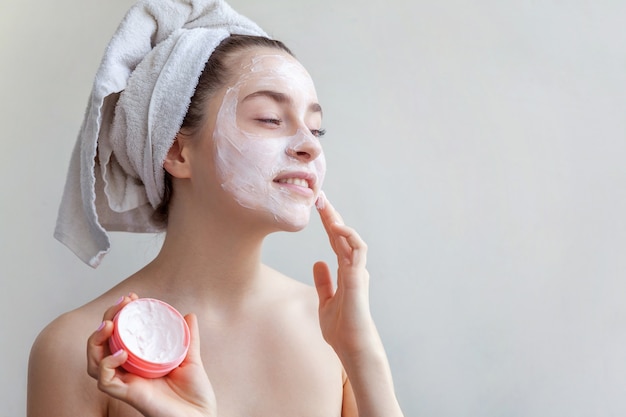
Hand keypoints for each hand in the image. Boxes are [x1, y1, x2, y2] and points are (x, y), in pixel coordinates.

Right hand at [87, 294, 216, 416]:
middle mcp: (128, 372)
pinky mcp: (128, 395)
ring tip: (110, 324)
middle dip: (106, 320)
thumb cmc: (194, 394)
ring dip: (97, 340)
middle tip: (121, 304)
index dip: (119, 315)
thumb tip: (189, 315)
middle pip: (101, 345)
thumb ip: (187, 338)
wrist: (201, 416)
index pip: (118, 336)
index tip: (130, 297)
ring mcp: (126, 383)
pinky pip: (105, 381)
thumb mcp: (191, 358)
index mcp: (139, 362)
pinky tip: (121, 353)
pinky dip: (107, 364)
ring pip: (94, 362)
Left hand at [313, 192, 381, 359]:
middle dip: (331, 215)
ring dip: (338, 220)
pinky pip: (358, 250)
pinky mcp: (359, 277)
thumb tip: (318, 263)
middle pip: (343, 235)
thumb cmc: (341, 329)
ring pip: (351, 238)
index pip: (337, 241)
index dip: (328, 223)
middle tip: (320, 196)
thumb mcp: (326, 301)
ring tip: (324, 205)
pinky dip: (350, 237)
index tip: (318, 207)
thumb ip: (324, 282)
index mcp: (346, 272)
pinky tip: (337, 227)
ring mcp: (358, 271)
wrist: (351, 346)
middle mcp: (354, 268)